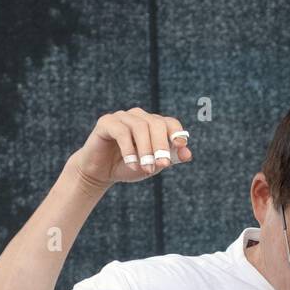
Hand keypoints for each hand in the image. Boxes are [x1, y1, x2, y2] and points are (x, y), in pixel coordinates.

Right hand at [71, 107, 192, 190]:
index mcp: (152, 124)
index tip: (180, 146)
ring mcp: (122, 117)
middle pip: (156, 123)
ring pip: (140, 127)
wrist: (101, 172)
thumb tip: (188, 154)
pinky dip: (129, 149)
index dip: (176, 133)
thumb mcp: (153, 165)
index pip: (170, 122)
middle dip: (161, 145)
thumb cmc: (129, 167)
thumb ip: (169, 158)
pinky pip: (121, 132)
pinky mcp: (106, 122)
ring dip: (146, 150)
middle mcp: (139, 116)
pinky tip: (131, 164)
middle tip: (163, 165)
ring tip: (147, 169)